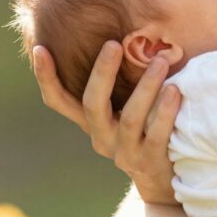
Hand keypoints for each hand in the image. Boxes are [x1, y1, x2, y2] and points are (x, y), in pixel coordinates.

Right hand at [32, 41, 179, 203]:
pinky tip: (175, 90)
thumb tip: (126, 36)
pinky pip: (156, 135)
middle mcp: (101, 137)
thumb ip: (122, 83)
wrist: (164, 180)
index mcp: (91, 122)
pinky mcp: (149, 161)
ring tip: (160, 61)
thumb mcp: (126, 108)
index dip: (47, 78)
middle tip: (113, 44)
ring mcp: (124, 152)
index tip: (41, 48)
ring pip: (129, 118)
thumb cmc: (145, 130)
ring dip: (145, 87)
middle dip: (102, 73)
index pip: (59, 101)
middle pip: (93, 104)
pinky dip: (166, 112)